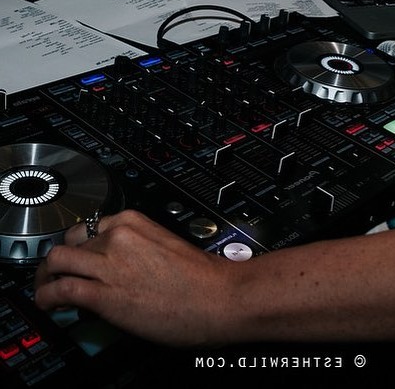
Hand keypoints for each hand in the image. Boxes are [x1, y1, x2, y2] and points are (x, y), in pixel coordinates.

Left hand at [34, 209, 231, 346]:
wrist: (216, 297)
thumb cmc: (200, 277)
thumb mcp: (164, 245)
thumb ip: (135, 248)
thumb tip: (116, 264)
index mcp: (134, 221)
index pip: (90, 226)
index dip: (82, 244)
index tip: (82, 257)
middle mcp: (117, 237)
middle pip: (69, 241)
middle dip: (62, 259)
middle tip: (61, 273)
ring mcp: (108, 264)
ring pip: (56, 261)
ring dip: (48, 276)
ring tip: (49, 288)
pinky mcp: (102, 294)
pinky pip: (58, 291)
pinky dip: (47, 299)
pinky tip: (50, 305)